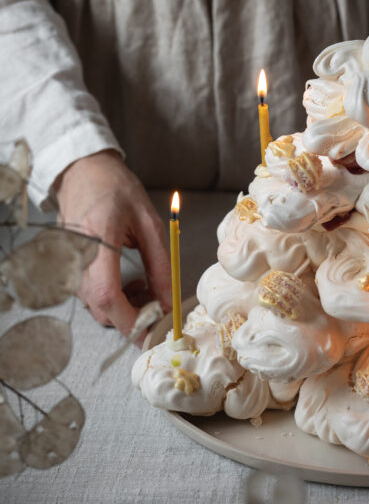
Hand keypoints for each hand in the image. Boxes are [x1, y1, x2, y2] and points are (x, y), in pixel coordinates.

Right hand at [55, 151, 171, 335]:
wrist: (83, 171)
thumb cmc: (117, 190)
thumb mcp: (150, 223)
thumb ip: (160, 265)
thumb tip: (168, 303)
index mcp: (99, 237)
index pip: (107, 293)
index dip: (130, 320)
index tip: (152, 331)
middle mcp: (76, 254)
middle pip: (100, 306)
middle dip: (131, 316)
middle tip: (155, 303)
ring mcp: (66, 261)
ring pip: (93, 304)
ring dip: (121, 306)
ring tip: (141, 284)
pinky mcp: (65, 266)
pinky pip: (87, 294)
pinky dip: (109, 296)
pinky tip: (123, 278)